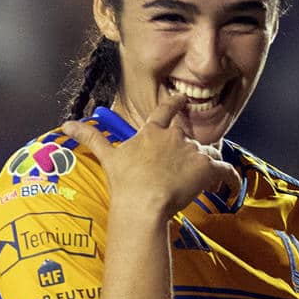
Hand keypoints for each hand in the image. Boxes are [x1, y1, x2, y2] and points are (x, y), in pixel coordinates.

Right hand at [61, 90, 242, 216]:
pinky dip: (232, 180)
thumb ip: (90, 138)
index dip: (175, 103)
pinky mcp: (208, 167)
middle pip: (189, 135)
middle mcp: (175, 136)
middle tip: (192, 159)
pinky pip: (227, 171)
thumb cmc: (125, 181)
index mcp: (153, 132)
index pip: (166, 110)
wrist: (144, 201)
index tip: (181, 97)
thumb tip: (64, 124)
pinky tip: (233, 189)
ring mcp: (193, 150)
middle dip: (191, 145)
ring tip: (209, 180)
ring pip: (207, 153)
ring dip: (208, 164)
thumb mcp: (108, 157)